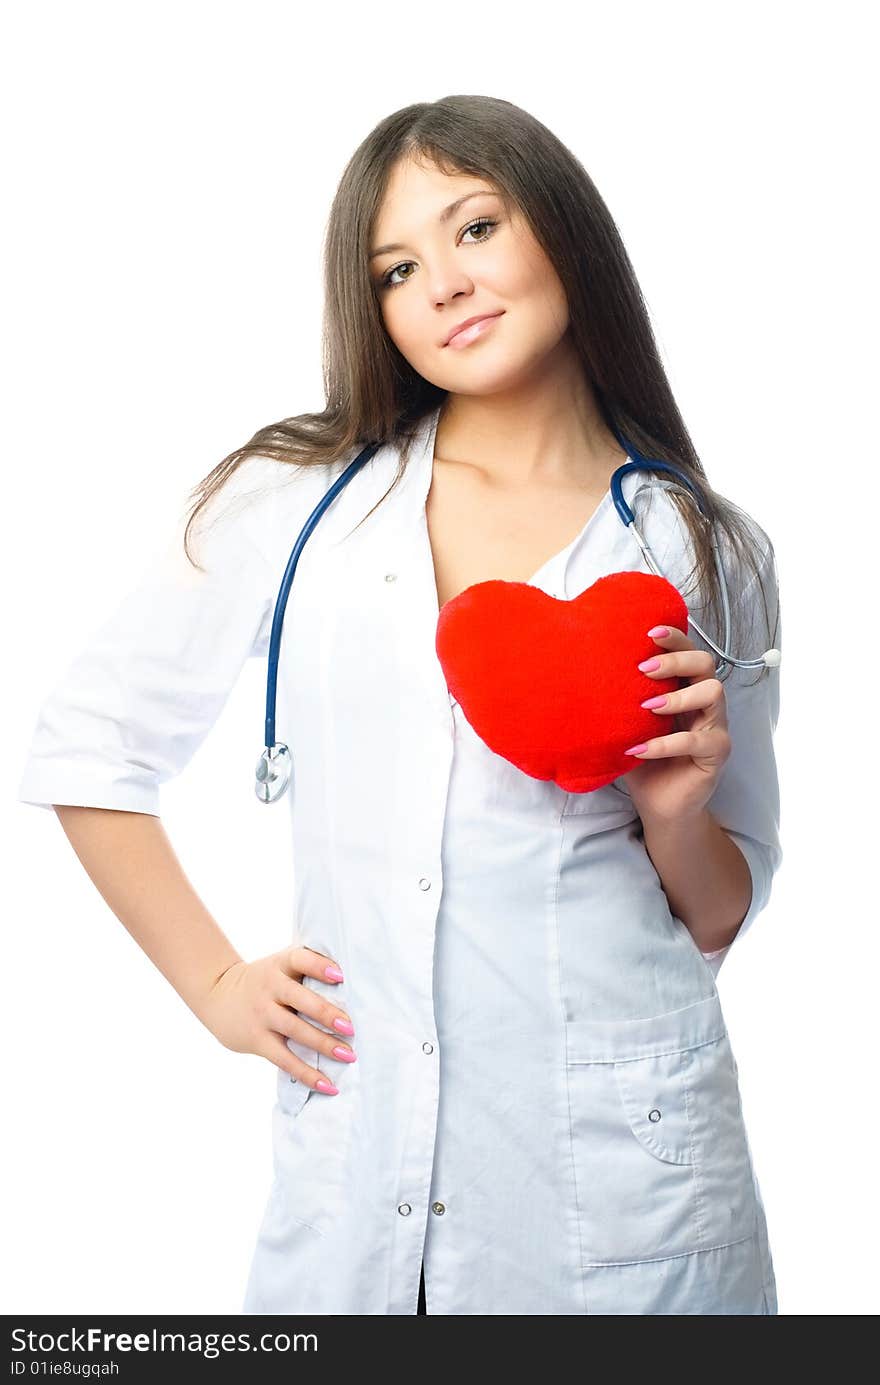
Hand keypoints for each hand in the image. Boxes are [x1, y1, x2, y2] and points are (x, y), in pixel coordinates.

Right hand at [198, 946, 355, 1093]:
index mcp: (279, 965)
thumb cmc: (264, 979)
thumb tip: (353, 977)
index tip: (341, 976)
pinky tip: (328, 1085)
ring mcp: (262, 1015)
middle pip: (300, 1000)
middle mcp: (269, 988)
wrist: (218, 994)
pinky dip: (307, 1074)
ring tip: (348, 1055)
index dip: (319, 967)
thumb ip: (307, 965)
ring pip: (294, 1030)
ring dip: (323, 1044)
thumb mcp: (279, 965)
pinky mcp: (257, 1040)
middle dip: (327, 1014)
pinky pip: (285, 1059)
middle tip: (351, 1027)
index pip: (300, 961)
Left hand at [623, 624, 730, 823]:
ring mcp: (716, 728)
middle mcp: (706, 705)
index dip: (675, 638)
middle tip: (644, 668)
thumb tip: (585, 674)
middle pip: (706, 665)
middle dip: (676, 660)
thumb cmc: (645, 762)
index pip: (690, 654)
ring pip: (713, 693)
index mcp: (687, 691)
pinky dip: (664, 744)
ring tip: (646, 707)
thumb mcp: (630, 726)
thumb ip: (622, 702)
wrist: (660, 807)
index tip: (650, 630)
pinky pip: (696, 741)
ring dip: (676, 697)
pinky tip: (638, 750)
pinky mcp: (717, 754)